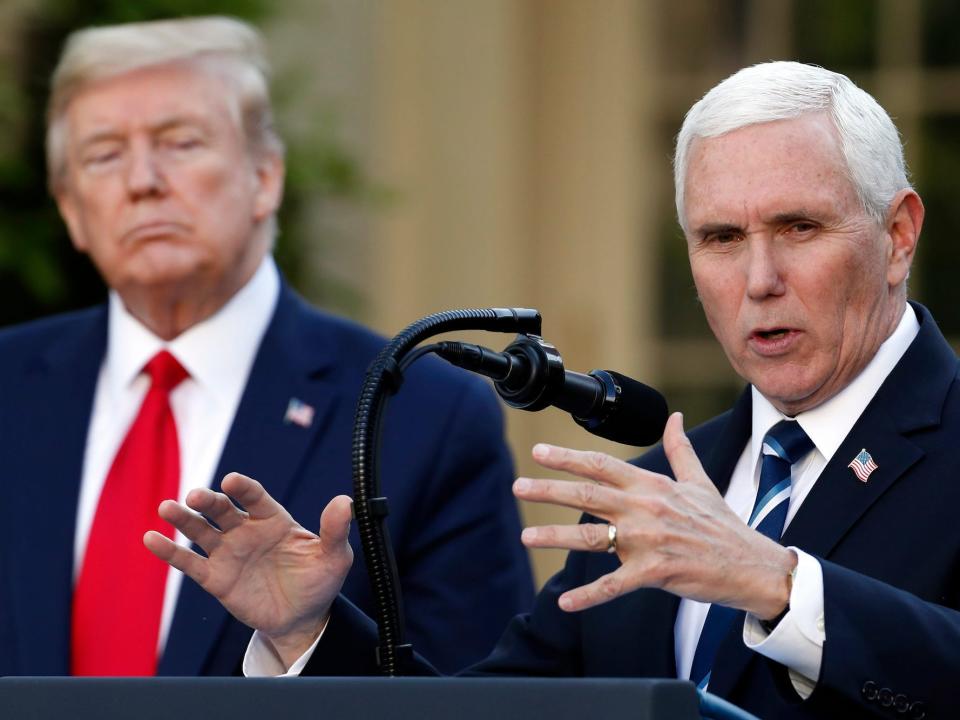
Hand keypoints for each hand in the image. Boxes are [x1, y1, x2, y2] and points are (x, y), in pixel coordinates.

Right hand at [143, 472, 352, 667]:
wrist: (302, 618)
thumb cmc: (319, 581)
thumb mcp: (335, 557)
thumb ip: (335, 530)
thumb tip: (345, 501)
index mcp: (274, 519)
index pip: (255, 497)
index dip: (243, 488)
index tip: (231, 481)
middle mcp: (247, 530)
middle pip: (222, 510)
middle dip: (208, 501)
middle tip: (194, 497)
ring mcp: (228, 552)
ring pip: (201, 531)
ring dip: (183, 519)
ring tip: (166, 508)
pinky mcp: (215, 578)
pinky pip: (189, 563)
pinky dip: (169, 551)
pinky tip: (150, 539)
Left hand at [515, 412, 794, 617]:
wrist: (751, 565)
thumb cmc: (721, 525)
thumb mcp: (700, 482)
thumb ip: (679, 449)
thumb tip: (675, 418)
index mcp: (652, 486)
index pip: (602, 465)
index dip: (569, 457)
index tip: (540, 452)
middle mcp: (645, 509)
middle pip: (588, 496)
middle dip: (549, 490)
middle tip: (518, 486)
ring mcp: (648, 541)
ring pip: (592, 538)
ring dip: (556, 537)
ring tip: (526, 536)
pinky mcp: (655, 572)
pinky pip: (614, 584)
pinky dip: (588, 594)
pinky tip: (565, 602)